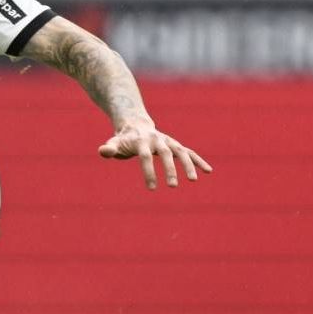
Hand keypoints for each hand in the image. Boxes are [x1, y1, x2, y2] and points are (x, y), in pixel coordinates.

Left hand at [98, 124, 212, 189]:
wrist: (135, 125)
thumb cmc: (123, 140)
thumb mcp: (114, 143)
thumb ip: (109, 148)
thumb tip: (104, 151)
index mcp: (141, 141)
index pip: (145, 156)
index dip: (148, 171)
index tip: (152, 188)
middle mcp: (157, 139)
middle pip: (165, 154)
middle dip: (169, 169)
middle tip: (172, 186)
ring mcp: (168, 141)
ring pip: (181, 152)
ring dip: (188, 165)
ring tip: (193, 180)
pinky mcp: (175, 145)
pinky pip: (189, 152)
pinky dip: (198, 160)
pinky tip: (208, 171)